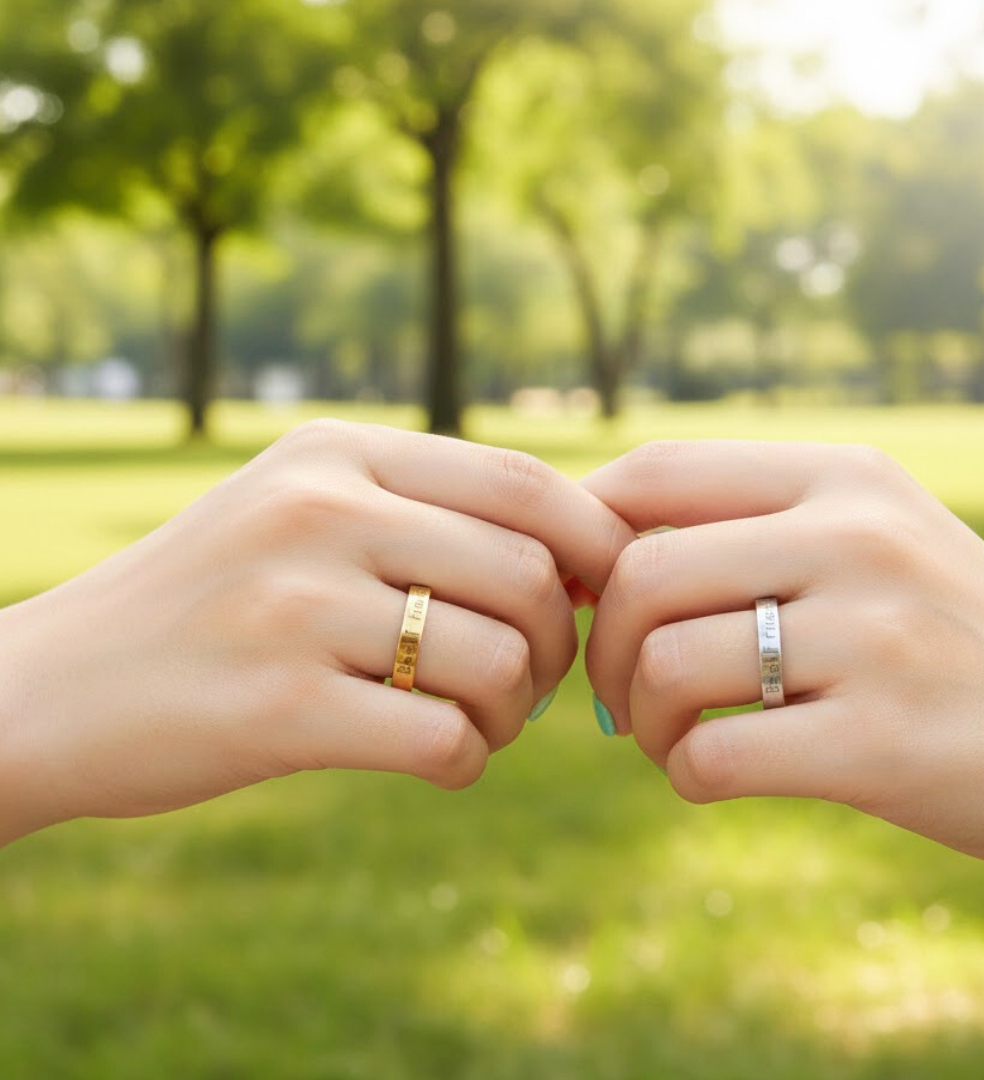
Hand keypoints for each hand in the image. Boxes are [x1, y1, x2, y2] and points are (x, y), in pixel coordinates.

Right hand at [0, 421, 633, 844]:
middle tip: (529, 679)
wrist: (57, 688)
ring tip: (476, 720)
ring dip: (515, 711)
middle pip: (527, 575)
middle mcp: (318, 512)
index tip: (603, 594)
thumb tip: (581, 553)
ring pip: (499, 662)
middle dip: (558, 643)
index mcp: (338, 453)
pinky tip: (443, 758)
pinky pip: (445, 739)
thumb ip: (426, 512)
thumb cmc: (216, 601)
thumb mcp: (304, 513)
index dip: (596, 543)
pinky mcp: (276, 709)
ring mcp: (293, 608)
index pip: (524, 482)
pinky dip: (470, 760)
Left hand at [582, 440, 983, 867]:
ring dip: (638, 718)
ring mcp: (874, 637)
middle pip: (638, 573)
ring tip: (670, 735)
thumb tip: (596, 555)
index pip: (655, 470)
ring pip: (662, 663)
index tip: (573, 589)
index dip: (582, 529)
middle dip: (600, 646)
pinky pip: (714, 755)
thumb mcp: (870, 540)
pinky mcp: (884, 741)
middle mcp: (855, 539)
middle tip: (620, 691)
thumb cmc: (946, 634)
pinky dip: (684, 773)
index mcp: (841, 478)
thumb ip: (751, 528)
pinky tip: (711, 773)